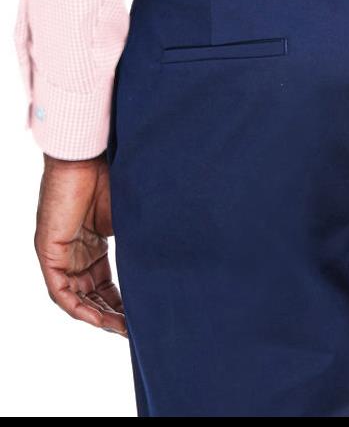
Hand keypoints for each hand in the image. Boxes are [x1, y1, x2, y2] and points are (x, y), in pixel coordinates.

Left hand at [34, 151, 126, 335]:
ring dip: (97, 315)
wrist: (88, 154)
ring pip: (75, 297)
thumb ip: (137, 242)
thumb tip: (166, 261)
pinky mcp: (48, 251)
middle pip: (90, 293)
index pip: (103, 282)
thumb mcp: (128, 217)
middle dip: (111, 314)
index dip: (121, 301)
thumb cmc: (110, 175)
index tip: (140, 315)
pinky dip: (78, 307)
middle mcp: (74, 250)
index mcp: (92, 241)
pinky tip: (99, 317)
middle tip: (133, 328)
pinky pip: (60, 291)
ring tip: (121, 327)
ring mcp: (60, 252)